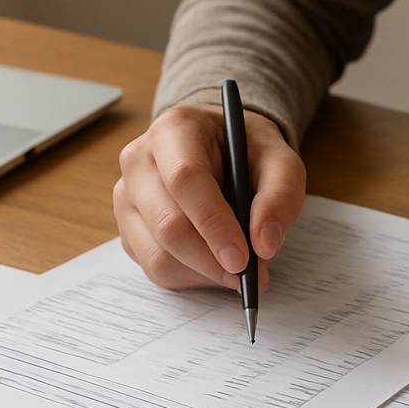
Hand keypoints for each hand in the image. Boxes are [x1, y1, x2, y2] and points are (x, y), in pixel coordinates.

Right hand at [114, 104, 305, 290]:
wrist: (223, 152)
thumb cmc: (248, 154)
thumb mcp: (281, 162)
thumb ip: (280, 197)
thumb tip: (264, 245)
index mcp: (174, 130)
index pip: (185, 179)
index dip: (213, 223)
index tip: (242, 257)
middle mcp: (140, 161)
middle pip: (167, 223)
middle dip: (212, 259)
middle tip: (249, 274)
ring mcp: (128, 197)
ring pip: (159, 254)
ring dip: (204, 272)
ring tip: (236, 268)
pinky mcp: (127, 229)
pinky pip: (154, 267)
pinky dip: (190, 276)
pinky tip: (213, 263)